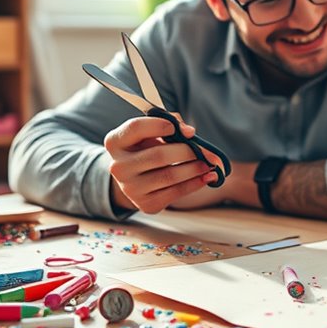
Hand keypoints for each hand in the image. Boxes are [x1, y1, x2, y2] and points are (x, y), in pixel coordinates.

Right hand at [104, 116, 224, 213]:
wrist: (137, 178)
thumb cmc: (148, 147)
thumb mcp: (152, 131)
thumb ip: (171, 123)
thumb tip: (189, 132)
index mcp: (116, 142)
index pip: (135, 128)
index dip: (160, 125)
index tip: (185, 129)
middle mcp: (118, 166)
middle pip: (158, 155)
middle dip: (188, 151)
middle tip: (206, 150)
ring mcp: (130, 188)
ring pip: (170, 175)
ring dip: (196, 168)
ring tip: (210, 163)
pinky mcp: (145, 204)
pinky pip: (176, 192)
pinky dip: (196, 183)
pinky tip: (208, 177)